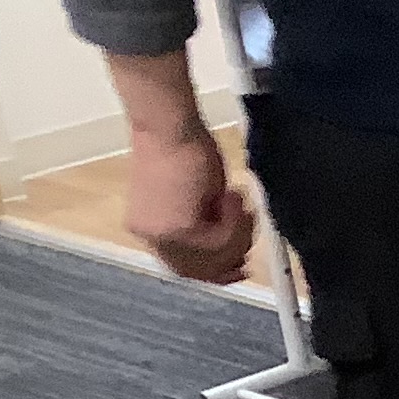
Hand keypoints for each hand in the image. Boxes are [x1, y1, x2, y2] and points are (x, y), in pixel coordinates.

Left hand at [123, 118, 255, 285]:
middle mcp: (151, 237)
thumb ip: (205, 226)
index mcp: (148, 229)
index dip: (216, 272)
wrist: (169, 126)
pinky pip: (222, 242)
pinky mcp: (181, 230)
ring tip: (238, 200)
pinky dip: (237, 221)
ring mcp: (164, 236)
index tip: (240, 266)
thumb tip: (232, 250)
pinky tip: (233, 195)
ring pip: (216, 257)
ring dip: (238, 231)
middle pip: (201, 270)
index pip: (184, 268)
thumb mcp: (194, 198)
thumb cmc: (180, 147)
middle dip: (232, 254)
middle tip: (250, 231)